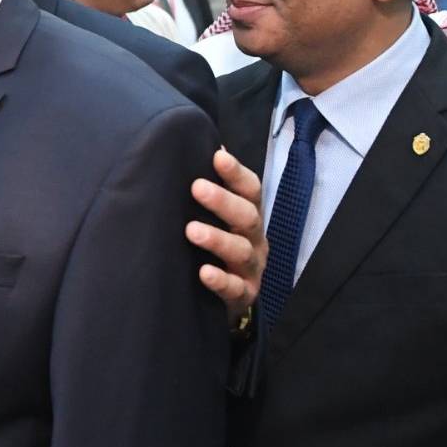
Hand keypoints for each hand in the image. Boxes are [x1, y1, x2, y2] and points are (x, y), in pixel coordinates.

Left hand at [185, 147, 265, 323]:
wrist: (221, 299)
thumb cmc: (215, 250)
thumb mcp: (214, 219)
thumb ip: (208, 189)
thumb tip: (199, 147)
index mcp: (248, 217)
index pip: (250, 190)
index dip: (236, 172)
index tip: (217, 155)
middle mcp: (254, 239)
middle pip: (247, 216)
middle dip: (223, 201)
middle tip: (197, 188)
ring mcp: (251, 269)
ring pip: (241, 251)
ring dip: (218, 239)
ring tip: (192, 230)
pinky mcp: (243, 296)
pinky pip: (235, 289)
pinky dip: (221, 280)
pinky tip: (204, 272)